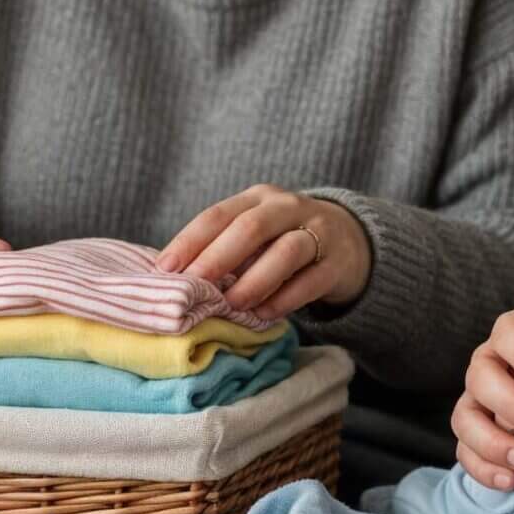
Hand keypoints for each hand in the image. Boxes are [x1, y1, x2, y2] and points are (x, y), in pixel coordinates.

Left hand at [157, 185, 370, 321]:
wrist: (349, 242)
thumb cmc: (283, 243)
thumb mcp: (255, 236)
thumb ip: (222, 251)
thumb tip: (171, 282)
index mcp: (258, 198)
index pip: (218, 215)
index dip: (189, 241)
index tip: (164, 270)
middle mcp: (288, 208)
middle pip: (251, 227)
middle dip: (219, 257)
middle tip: (195, 287)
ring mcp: (319, 232)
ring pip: (287, 250)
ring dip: (255, 279)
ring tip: (232, 304)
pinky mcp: (338, 263)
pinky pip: (312, 280)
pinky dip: (286, 298)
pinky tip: (264, 315)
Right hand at [453, 275, 513, 490]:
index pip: (507, 332)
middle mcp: (489, 365)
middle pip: (481, 376)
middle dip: (508, 402)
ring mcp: (477, 402)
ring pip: (465, 417)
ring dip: (492, 441)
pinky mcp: (474, 437)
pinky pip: (465, 452)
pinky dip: (483, 469)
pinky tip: (511, 482)